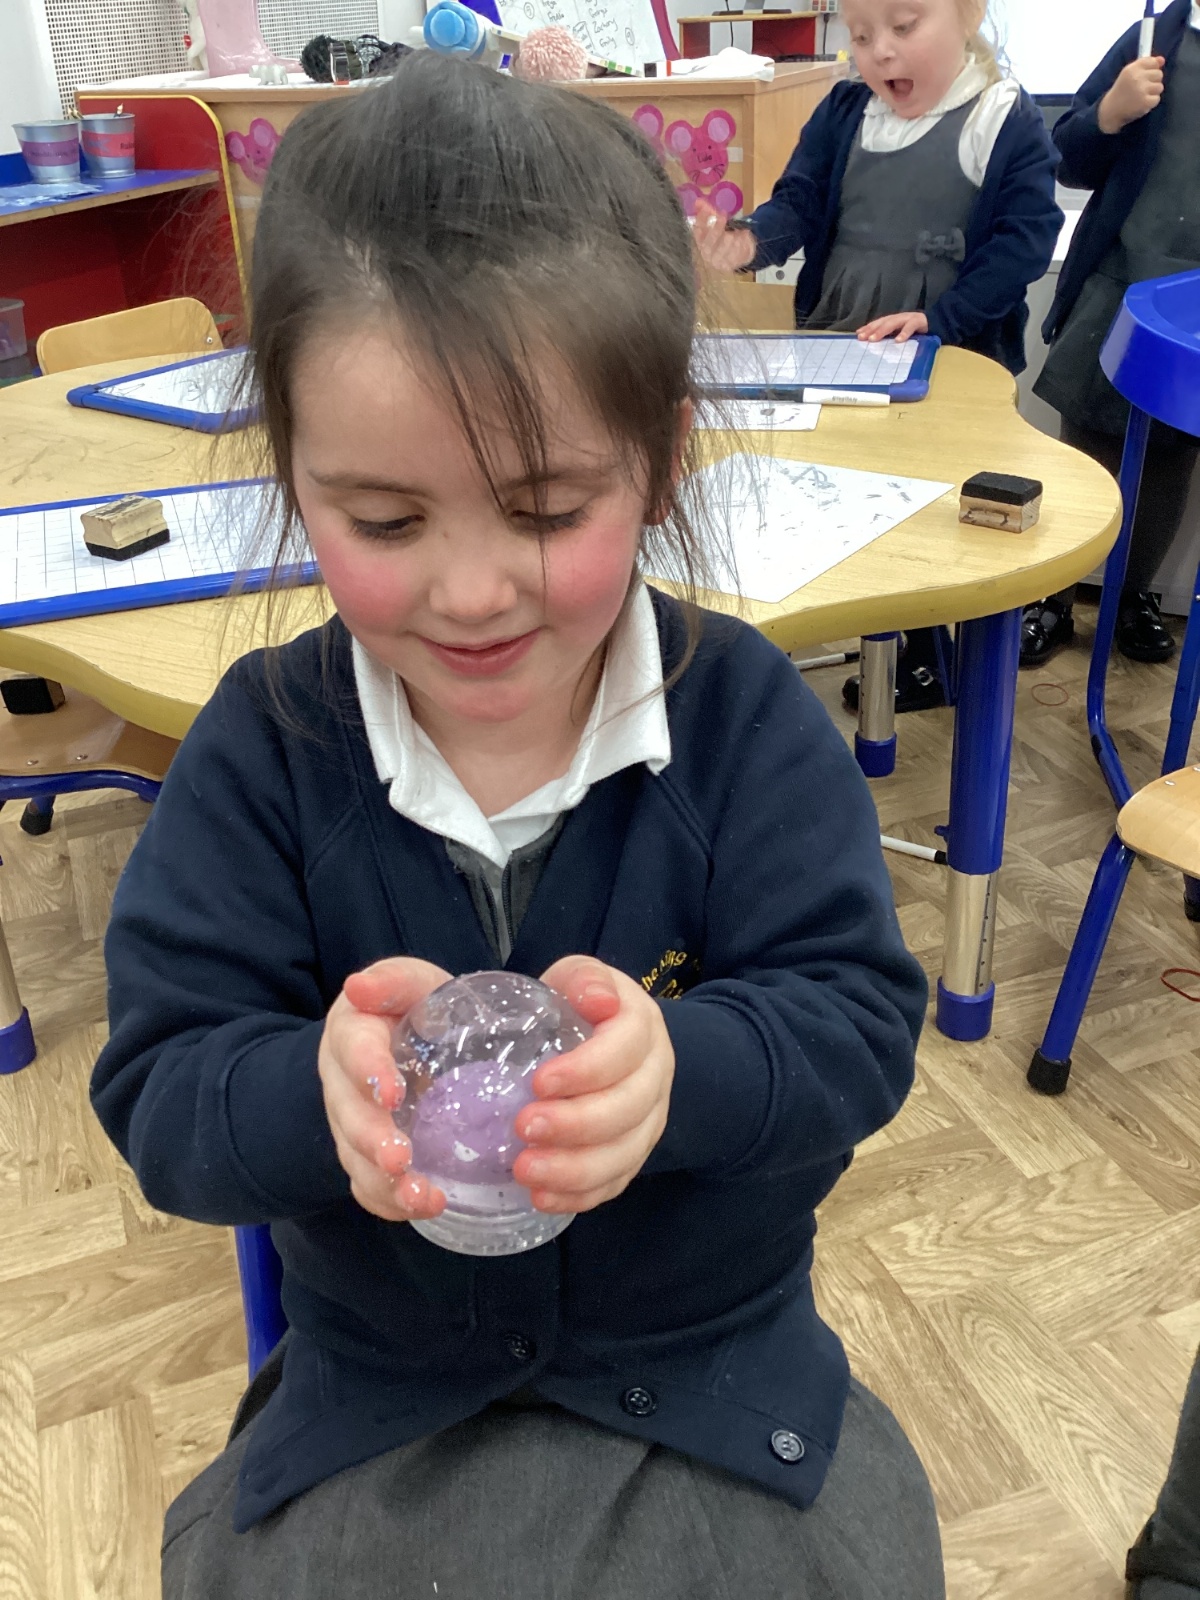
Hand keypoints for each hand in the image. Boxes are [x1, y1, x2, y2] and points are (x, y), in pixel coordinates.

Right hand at [319, 957, 451, 1223]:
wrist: (407, 1045)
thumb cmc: (411, 1011)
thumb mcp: (409, 984)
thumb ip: (392, 982)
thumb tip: (358, 986)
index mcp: (350, 1034)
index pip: (352, 1051)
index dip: (368, 1072)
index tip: (391, 1093)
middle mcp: (342, 1085)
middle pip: (349, 1117)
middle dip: (373, 1141)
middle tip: (401, 1160)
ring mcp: (351, 1127)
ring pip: (357, 1160)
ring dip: (386, 1183)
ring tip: (424, 1198)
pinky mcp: (365, 1158)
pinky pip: (369, 1188)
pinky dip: (392, 1204)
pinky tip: (426, 1210)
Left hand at [512, 956, 674, 1213]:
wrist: (611, 1039)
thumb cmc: (582, 1005)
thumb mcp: (580, 977)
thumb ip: (583, 979)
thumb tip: (597, 998)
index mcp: (642, 1027)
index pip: (626, 1049)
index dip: (586, 1069)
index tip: (538, 1082)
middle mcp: (656, 1076)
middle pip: (629, 1109)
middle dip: (576, 1125)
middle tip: (524, 1128)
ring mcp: (649, 1120)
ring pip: (625, 1154)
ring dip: (575, 1170)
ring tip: (525, 1172)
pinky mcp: (634, 1153)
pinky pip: (616, 1182)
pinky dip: (581, 1196)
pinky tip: (542, 1199)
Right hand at [693, 200, 757, 273]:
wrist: (739, 253)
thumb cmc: (724, 236)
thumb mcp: (717, 222)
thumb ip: (707, 211)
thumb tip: (698, 201)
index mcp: (699, 242)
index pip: (697, 231)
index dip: (701, 219)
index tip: (707, 208)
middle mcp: (705, 253)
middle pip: (708, 242)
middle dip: (716, 228)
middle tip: (723, 215)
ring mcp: (716, 261)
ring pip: (723, 248)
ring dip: (731, 236)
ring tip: (737, 230)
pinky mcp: (728, 266)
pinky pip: (734, 253)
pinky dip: (740, 243)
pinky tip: (743, 236)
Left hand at [857, 310, 928, 343]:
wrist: (937, 322)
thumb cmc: (916, 331)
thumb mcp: (901, 333)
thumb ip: (891, 336)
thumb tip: (875, 345)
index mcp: (894, 320)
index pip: (878, 323)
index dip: (868, 327)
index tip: (858, 334)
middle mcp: (899, 317)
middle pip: (883, 322)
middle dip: (872, 329)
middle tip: (863, 338)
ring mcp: (908, 318)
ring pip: (893, 323)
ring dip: (882, 330)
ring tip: (874, 339)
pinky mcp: (919, 321)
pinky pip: (910, 327)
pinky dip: (904, 334)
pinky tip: (898, 341)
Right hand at [1098, 56, 1163, 132]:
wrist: (1110, 111)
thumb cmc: (1121, 91)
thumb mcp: (1129, 74)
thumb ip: (1146, 64)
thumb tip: (1162, 60)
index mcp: (1132, 68)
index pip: (1152, 62)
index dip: (1152, 69)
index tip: (1144, 76)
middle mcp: (1137, 77)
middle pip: (1159, 74)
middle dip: (1153, 82)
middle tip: (1141, 89)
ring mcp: (1141, 90)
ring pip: (1159, 87)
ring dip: (1153, 93)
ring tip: (1141, 96)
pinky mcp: (1145, 102)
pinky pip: (1157, 99)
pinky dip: (1150, 103)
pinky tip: (1141, 104)